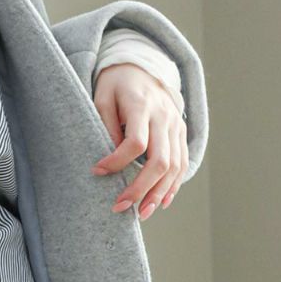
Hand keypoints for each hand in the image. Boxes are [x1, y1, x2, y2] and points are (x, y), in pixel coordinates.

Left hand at [89, 62, 186, 220]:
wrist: (142, 68)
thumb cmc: (115, 85)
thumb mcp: (103, 97)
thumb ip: (106, 125)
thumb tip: (110, 159)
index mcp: (142, 105)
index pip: (136, 142)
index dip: (117, 161)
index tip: (97, 171)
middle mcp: (165, 117)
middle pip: (160, 160)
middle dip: (141, 188)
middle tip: (120, 206)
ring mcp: (177, 125)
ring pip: (174, 166)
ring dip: (158, 193)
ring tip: (141, 213)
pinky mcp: (181, 132)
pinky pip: (182, 163)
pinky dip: (173, 185)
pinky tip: (162, 202)